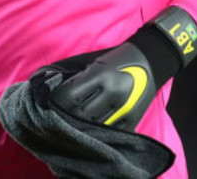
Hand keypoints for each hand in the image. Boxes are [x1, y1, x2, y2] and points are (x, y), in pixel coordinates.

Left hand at [42, 42, 158, 131]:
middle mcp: (112, 93)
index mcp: (101, 75)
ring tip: (66, 130)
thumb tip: (52, 93)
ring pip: (93, 128)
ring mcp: (124, 109)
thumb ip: (76, 79)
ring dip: (78, 130)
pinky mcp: (132, 122)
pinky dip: (97, 136)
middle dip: (63, 118)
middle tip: (52, 120)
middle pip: (79, 114)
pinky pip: (110, 135)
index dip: (54, 102)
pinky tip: (86, 135)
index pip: (68, 95)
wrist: (150, 61)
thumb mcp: (94, 64)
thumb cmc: (116, 60)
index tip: (46, 104)